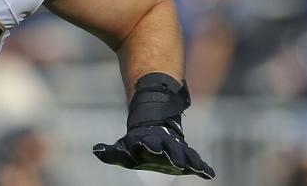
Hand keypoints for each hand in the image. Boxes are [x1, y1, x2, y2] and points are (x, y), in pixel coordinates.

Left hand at [93, 122, 214, 179]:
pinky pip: (197, 161)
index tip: (147, 147)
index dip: (148, 145)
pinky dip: (203, 167)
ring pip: (185, 154)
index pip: (148, 143)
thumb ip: (111, 153)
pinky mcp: (187, 158)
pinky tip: (210, 174)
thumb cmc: (137, 145)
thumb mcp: (122, 149)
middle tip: (175, 162)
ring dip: (190, 160)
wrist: (155, 131)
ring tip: (194, 167)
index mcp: (148, 142)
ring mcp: (177, 150)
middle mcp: (165, 145)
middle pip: (170, 150)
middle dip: (172, 155)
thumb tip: (96, 151)